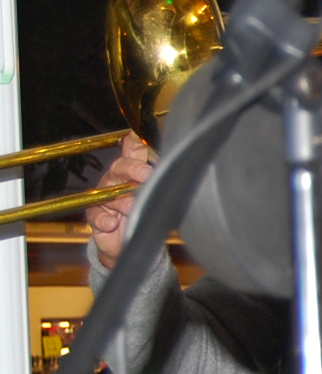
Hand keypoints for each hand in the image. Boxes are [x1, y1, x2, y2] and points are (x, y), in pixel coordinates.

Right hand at [85, 133, 156, 269]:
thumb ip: (160, 178)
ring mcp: (103, 197)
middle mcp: (116, 180)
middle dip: (133, 169)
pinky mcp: (95, 215)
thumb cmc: (141, 210)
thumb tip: (174, 164)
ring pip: (110, 193)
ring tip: (132, 206)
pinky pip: (96, 215)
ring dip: (121, 200)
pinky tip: (111, 224)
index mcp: (131, 171)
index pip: (133, 152)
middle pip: (120, 168)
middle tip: (146, 174)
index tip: (137, 134)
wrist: (126, 239)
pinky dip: (103, 220)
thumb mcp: (152, 193)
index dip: (134, 141)